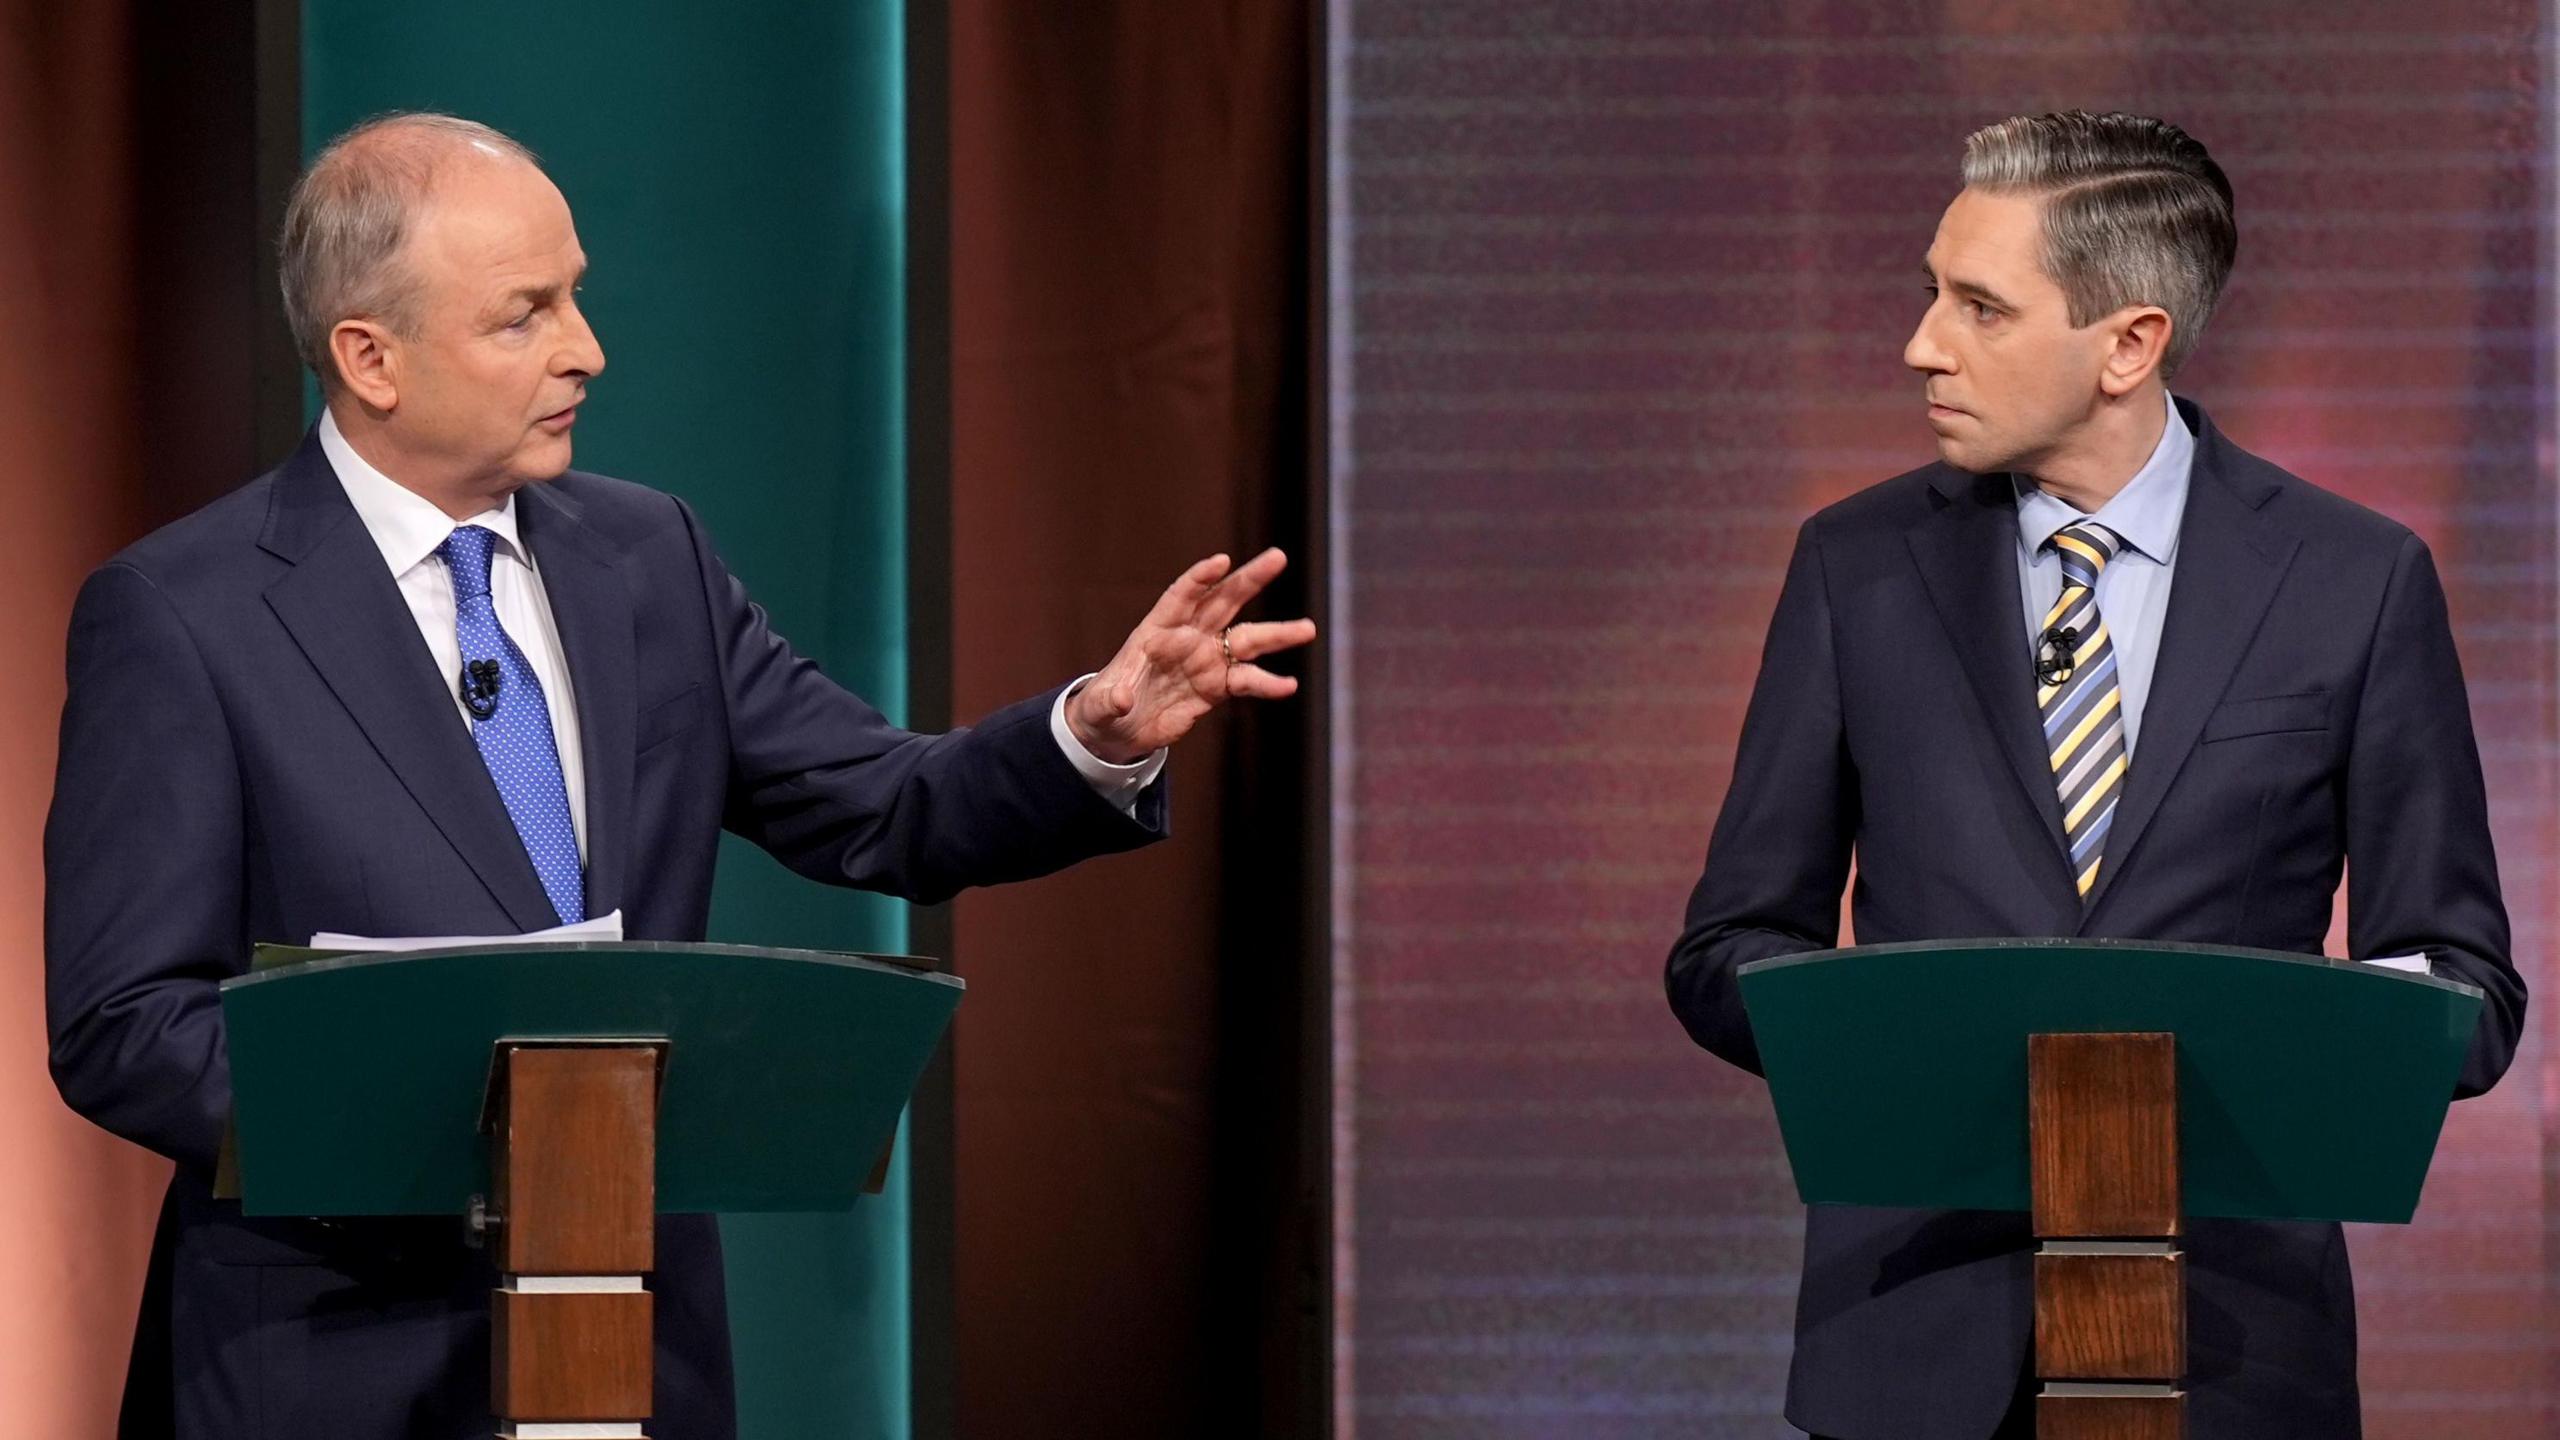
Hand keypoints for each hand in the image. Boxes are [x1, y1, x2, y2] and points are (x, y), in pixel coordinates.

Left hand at [1065, 548, 1318, 763]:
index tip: (1222, 562)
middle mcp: (1187, 638)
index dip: (1200, 578)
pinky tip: (1288, 685)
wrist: (1119, 730)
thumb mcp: (1100, 704)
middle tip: (1278, 558)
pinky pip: (1247, 680)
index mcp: (1156, 630)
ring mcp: (1206, 660)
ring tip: (1308, 628)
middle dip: (1250, 579)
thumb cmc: (1105, 707)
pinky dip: (1267, 683)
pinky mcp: (1217, 687)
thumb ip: (1111, 698)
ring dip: (1277, 633)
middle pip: (1223, 601)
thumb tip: (1122, 700)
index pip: (1182, 595)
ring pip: (1246, 639)